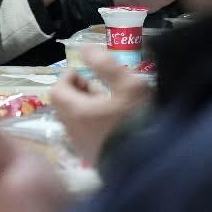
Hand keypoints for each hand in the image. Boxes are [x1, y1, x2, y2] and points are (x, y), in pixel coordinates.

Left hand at [51, 45, 152, 163]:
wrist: (153, 162)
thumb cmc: (140, 120)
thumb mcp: (128, 85)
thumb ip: (105, 64)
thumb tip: (84, 49)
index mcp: (76, 112)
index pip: (58, 88)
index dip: (71, 76)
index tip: (90, 72)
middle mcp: (73, 131)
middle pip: (65, 104)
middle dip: (81, 91)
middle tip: (104, 87)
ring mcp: (82, 147)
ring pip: (75, 119)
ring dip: (88, 107)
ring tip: (113, 105)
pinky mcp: (93, 158)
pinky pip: (85, 134)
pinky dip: (94, 123)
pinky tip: (117, 124)